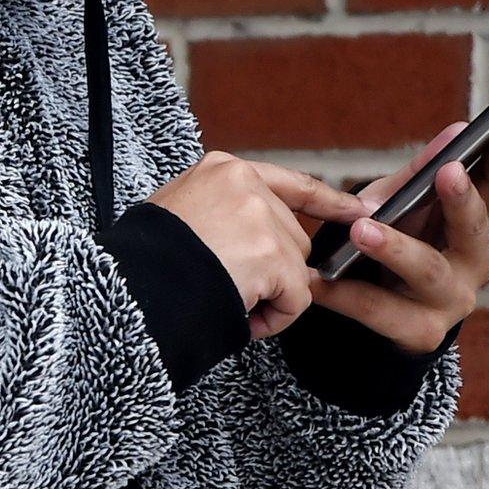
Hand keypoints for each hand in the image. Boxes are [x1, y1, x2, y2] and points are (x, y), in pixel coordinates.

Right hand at [146, 152, 372, 339]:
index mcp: (224, 169)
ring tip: (230, 302)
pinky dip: (274, 318)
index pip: (292, 183)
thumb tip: (258, 239)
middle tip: (234, 289)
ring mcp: (260, 218)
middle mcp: (246, 184)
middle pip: (293, 236)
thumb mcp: (179, 210)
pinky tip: (242, 316)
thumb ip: (223, 211)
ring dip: (271, 296)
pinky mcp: (271, 255)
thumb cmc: (146, 258)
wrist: (131, 284)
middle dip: (275, 270)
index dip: (328, 201)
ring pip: (296, 269)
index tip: (358, 210)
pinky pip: (296, 299)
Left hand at [308, 119, 488, 352]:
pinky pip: (379, 310)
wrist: (376, 316)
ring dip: (394, 247)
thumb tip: (457, 131)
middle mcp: (474, 263)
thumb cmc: (396, 243)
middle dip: (461, 200)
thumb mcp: (404, 207)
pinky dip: (345, 294)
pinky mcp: (420, 333)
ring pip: (427, 270)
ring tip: (360, 230)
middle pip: (472, 229)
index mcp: (474, 225)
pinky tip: (318, 281)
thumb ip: (422, 175)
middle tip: (447, 171)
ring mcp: (452, 301)